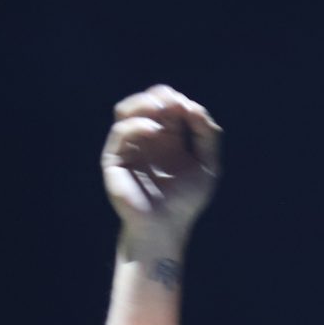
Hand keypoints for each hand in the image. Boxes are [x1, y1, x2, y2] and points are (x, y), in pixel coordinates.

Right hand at [101, 84, 221, 239]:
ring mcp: (129, 147)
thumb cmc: (186, 201)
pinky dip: (138, 125)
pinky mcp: (115, 159)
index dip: (177, 100)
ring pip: (126, 110)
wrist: (166, 228)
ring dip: (144, 103)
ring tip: (162, 109)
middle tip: (174, 103)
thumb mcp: (208, 166)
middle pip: (146, 101)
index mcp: (168, 138)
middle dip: (161, 96)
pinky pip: (121, 132)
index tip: (191, 110)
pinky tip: (156, 131)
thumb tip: (193, 106)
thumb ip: (207, 136)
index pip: (168, 105)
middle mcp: (146, 139)